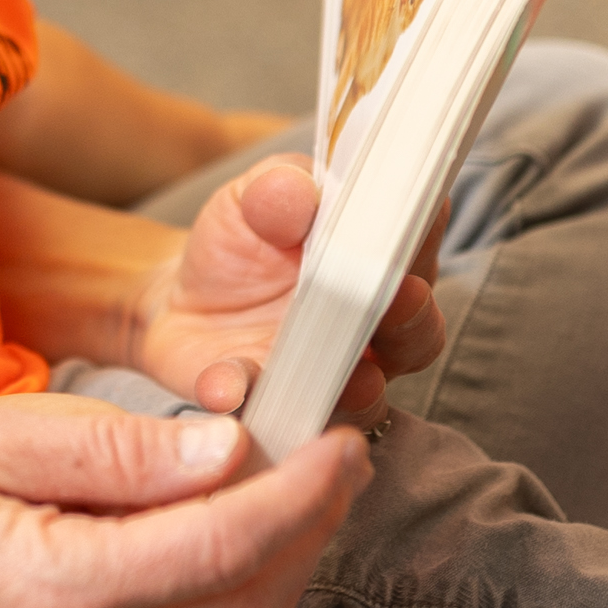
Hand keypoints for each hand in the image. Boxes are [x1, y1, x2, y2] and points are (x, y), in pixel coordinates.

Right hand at [0, 401, 367, 607]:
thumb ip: (109, 448)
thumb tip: (223, 450)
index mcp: (62, 588)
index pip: (227, 542)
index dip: (303, 492)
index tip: (341, 443)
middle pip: (250, 604)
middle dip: (312, 530)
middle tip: (337, 465)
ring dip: (285, 582)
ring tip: (297, 511)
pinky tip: (237, 575)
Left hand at [128, 158, 445, 423]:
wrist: (181, 300)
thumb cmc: (240, 243)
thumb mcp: (250, 200)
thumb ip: (277, 190)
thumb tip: (299, 196)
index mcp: (381, 261)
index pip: (424, 244)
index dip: (427, 231)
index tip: (421, 217)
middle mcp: (375, 327)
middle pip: (419, 331)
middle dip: (412, 316)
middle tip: (397, 296)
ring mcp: (335, 378)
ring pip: (369, 395)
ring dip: (361, 385)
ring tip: (346, 375)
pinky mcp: (280, 410)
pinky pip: (274, 417)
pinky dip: (249, 395)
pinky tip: (227, 383)